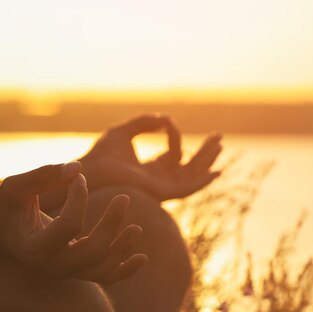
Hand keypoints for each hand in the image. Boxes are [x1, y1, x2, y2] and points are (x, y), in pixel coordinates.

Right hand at [0, 162, 147, 283]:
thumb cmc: (6, 206)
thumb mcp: (17, 186)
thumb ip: (44, 175)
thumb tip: (78, 168)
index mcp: (33, 247)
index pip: (68, 227)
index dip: (80, 199)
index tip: (79, 177)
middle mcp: (49, 266)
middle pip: (91, 252)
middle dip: (111, 225)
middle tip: (124, 198)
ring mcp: (63, 272)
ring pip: (101, 269)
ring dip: (122, 249)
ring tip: (137, 228)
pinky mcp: (74, 271)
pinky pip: (103, 277)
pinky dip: (124, 269)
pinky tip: (142, 256)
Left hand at [82, 114, 222, 200]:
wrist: (93, 169)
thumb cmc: (102, 154)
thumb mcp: (125, 131)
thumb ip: (144, 122)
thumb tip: (165, 118)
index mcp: (150, 169)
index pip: (172, 154)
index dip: (174, 135)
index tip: (166, 122)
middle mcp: (158, 181)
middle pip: (188, 168)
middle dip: (204, 153)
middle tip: (218, 137)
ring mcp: (161, 188)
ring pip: (192, 176)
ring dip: (207, 161)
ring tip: (219, 145)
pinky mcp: (161, 193)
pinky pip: (187, 189)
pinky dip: (203, 181)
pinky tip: (216, 171)